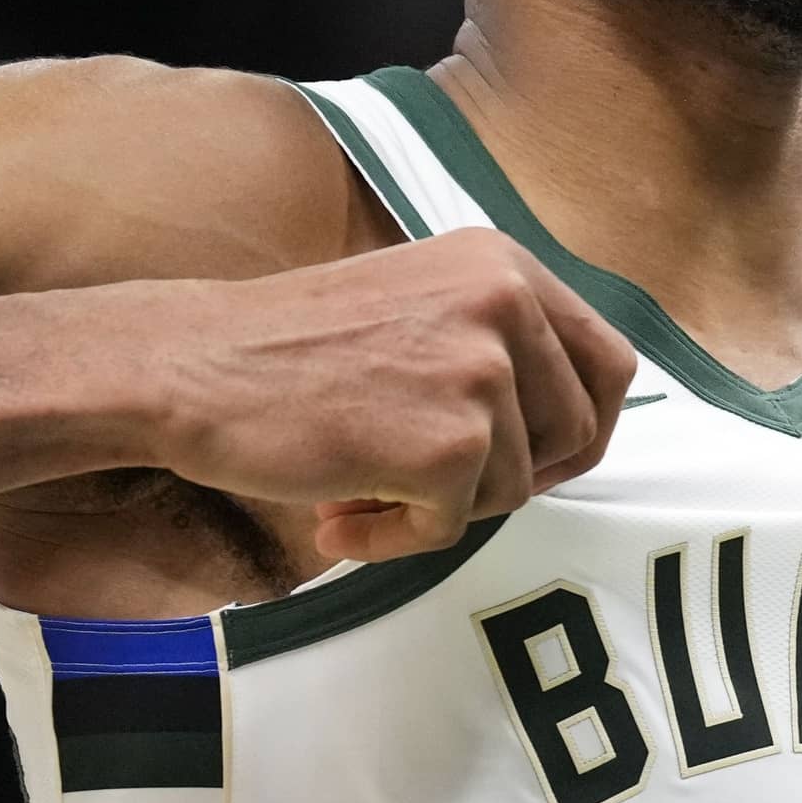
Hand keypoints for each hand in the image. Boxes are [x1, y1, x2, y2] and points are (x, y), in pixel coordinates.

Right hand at [130, 230, 639, 562]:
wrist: (192, 366)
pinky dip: (398, 539)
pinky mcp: (450, 446)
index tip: (543, 461)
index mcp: (503, 264)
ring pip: (516, 487)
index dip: (585, 427)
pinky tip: (338, 516)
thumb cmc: (287, 347)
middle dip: (520, 477)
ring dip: (443, 507)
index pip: (609, 363)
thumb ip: (492, 341)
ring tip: (362, 486)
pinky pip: (455, 527)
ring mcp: (482, 373)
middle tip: (445, 489)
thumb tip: (568, 426)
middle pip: (577, 433)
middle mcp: (506, 304)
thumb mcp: (417, 301)